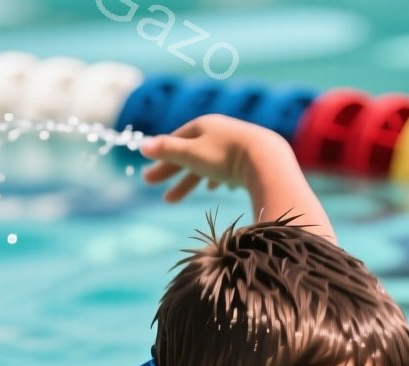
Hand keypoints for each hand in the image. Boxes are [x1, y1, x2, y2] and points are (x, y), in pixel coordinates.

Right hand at [140, 114, 286, 202]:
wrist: (267, 160)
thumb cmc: (225, 156)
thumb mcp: (190, 153)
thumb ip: (167, 150)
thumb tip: (141, 146)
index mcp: (203, 125)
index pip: (176, 141)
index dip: (163, 159)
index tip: (151, 176)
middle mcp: (220, 131)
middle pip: (191, 155)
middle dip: (175, 176)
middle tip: (162, 197)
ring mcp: (236, 144)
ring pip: (209, 164)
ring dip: (194, 181)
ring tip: (185, 197)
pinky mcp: (251, 159)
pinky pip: (229, 169)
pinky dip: (219, 179)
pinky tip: (218, 190)